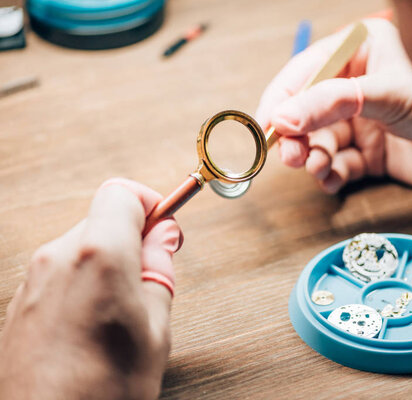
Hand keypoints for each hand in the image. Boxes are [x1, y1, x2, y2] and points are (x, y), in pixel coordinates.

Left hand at [0, 178, 181, 399]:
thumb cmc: (105, 389)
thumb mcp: (155, 329)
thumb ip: (160, 270)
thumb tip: (163, 235)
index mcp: (100, 255)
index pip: (122, 192)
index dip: (150, 204)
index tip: (164, 230)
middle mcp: (59, 257)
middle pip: (102, 219)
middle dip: (132, 240)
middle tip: (151, 282)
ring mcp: (33, 279)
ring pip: (82, 247)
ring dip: (109, 264)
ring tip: (122, 314)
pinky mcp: (20, 302)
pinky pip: (62, 273)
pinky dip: (84, 283)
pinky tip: (94, 325)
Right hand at [256, 19, 411, 193]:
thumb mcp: (382, 94)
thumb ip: (327, 104)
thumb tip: (279, 120)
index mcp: (359, 52)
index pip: (304, 73)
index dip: (281, 101)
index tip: (265, 128)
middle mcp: (358, 86)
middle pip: (308, 112)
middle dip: (297, 136)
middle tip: (290, 157)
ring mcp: (366, 122)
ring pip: (321, 142)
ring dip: (314, 158)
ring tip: (316, 168)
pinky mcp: (374, 154)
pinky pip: (340, 165)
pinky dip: (331, 175)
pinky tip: (332, 180)